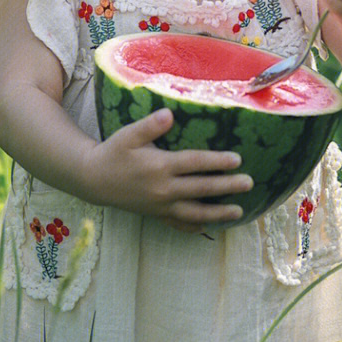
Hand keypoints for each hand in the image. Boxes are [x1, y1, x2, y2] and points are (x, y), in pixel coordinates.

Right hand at [83, 109, 252, 231]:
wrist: (92, 179)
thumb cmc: (113, 152)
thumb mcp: (127, 135)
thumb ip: (150, 126)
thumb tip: (170, 114)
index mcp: (159, 166)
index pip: (194, 164)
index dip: (216, 162)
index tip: (237, 159)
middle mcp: (163, 189)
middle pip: (201, 189)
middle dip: (226, 187)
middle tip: (249, 183)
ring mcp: (160, 205)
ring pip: (194, 212)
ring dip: (218, 213)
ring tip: (239, 211)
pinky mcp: (155, 214)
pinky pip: (178, 224)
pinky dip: (195, 227)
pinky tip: (209, 227)